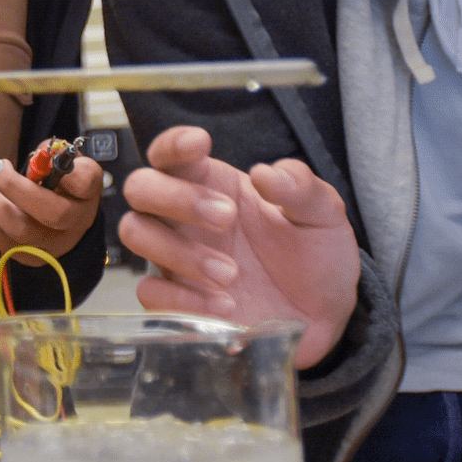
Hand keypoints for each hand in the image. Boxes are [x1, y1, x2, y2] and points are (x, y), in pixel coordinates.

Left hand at [0, 146, 103, 262]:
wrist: (59, 216)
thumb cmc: (57, 182)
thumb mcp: (62, 162)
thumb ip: (52, 154)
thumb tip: (38, 157)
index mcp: (87, 192)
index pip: (84, 183)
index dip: (65, 172)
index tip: (46, 162)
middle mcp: (77, 222)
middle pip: (52, 213)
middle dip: (15, 187)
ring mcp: (56, 245)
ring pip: (22, 230)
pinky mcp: (32, 259)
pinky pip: (2, 242)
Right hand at [117, 126, 358, 367]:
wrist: (326, 317)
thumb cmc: (316, 257)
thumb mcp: (323, 214)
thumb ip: (300, 187)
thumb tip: (265, 173)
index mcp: (215, 183)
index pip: (171, 152)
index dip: (174, 143)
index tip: (200, 145)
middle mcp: (186, 217)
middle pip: (140, 187)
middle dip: (176, 198)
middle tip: (227, 217)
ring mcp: (178, 258)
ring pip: (136, 233)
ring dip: (177, 251)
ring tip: (230, 274)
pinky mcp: (180, 300)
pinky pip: (150, 293)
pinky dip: (181, 298)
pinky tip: (224, 305)